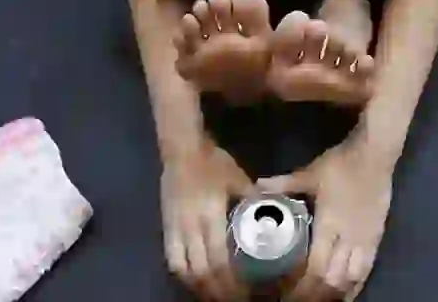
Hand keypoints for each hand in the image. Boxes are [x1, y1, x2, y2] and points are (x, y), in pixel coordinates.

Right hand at [161, 138, 253, 300]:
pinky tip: (194, 280)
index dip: (229, 281)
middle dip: (215, 290)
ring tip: (213, 294)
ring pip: (181, 268)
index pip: (217, 259)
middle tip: (233, 298)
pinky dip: (182, 273)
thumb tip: (272, 217)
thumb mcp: (239, 178)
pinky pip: (170, 257)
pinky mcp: (165, 226)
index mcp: (210, 215)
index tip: (244, 291)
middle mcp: (189, 226)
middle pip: (199, 271)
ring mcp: (174, 227)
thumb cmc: (213, 162)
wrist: (181, 149)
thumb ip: (253, 200)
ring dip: (197, 286)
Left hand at [257, 136, 392, 300]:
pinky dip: (357, 285)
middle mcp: (348, 238)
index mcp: (328, 225)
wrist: (374, 155)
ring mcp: (365, 240)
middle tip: (299, 300)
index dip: (302, 287)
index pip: (315, 268)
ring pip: (353, 278)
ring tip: (322, 300)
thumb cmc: (340, 164)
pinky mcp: (377, 237)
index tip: (286, 295)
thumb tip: (256, 186)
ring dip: (337, 293)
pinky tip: (348, 293)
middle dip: (316, 296)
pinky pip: (368, 269)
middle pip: (334, 280)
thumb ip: (283, 184)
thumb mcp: (309, 173)